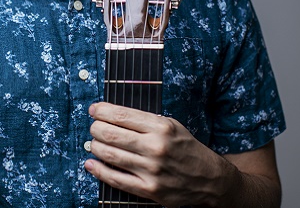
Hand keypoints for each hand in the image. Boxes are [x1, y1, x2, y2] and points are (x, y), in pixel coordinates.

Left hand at [84, 102, 236, 206]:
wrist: (208, 178)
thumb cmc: (185, 148)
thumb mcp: (171, 125)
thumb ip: (145, 120)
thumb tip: (113, 114)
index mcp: (161, 127)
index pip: (122, 116)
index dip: (102, 111)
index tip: (94, 110)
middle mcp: (156, 147)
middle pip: (112, 135)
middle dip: (96, 128)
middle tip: (93, 127)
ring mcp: (151, 170)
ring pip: (111, 155)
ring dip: (96, 147)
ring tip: (93, 143)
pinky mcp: (149, 190)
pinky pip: (117, 179)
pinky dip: (99, 171)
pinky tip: (91, 163)